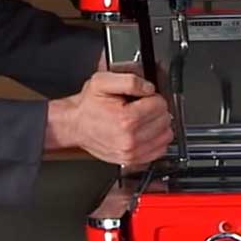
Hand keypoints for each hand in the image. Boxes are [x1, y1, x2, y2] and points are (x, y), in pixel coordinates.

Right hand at [46, 71, 173, 167]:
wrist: (75, 125)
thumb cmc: (88, 106)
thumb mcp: (103, 82)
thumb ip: (130, 81)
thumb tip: (149, 88)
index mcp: (126, 119)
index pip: (160, 105)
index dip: (153, 97)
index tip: (143, 97)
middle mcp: (130, 139)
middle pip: (164, 120)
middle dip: (156, 110)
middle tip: (142, 107)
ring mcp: (131, 153)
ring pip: (165, 136)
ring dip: (159, 125)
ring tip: (144, 119)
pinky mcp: (131, 160)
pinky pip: (159, 150)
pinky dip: (157, 140)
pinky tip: (146, 131)